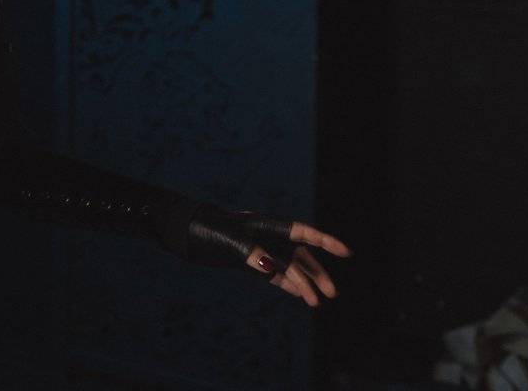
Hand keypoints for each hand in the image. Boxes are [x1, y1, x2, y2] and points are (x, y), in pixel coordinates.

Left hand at [184, 205, 352, 307]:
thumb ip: (250, 253)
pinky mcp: (247, 262)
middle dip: (317, 273)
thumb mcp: (226, 239)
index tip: (346, 252)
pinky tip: (301, 296)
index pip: (301, 232)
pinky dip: (287, 285)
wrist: (181, 231)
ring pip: (288, 267)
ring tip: (317, 302)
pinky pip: (273, 275)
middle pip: (299, 255)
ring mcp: (257, 250)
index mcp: (264, 224)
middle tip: (332, 293)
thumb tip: (271, 268)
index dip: (324, 241)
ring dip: (303, 283)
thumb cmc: (203, 228)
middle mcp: (265, 236)